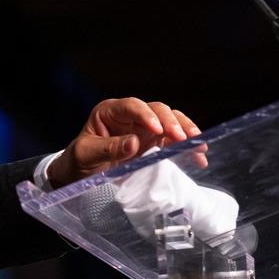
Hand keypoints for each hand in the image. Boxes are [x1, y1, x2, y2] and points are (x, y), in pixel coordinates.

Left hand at [46, 97, 202, 186]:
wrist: (81, 173)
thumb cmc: (80, 159)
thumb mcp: (87, 154)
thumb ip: (108, 148)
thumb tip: (134, 143)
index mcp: (110, 112)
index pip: (132, 105)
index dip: (146, 115)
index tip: (157, 130)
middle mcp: (130, 116)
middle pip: (156, 110)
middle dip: (171, 122)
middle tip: (183, 138)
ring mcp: (144, 128)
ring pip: (170, 121)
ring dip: (186, 131)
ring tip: (199, 145)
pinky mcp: (154, 142)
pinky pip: (173, 140)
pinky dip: (187, 148)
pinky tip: (199, 158)